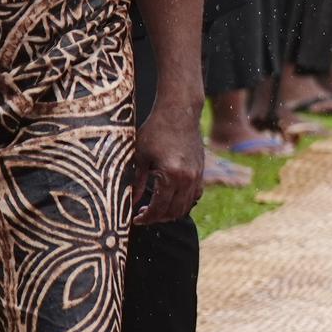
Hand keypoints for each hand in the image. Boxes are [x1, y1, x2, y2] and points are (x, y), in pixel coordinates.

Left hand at [133, 97, 204, 224]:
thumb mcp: (140, 156)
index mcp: (172, 175)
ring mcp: (197, 176)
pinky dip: (183, 203)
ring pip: (186, 206)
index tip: (134, 219)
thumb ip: (135, 182)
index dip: (145, 218)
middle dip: (157, 218)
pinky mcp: (201, 171)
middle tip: (142, 216)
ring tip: (154, 209)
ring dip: (170, 212)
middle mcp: (188, 178)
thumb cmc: (156, 130)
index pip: (159, 208)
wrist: (180, 112)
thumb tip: (129, 202)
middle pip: (174, 211)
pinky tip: (170, 198)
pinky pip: (195, 196)